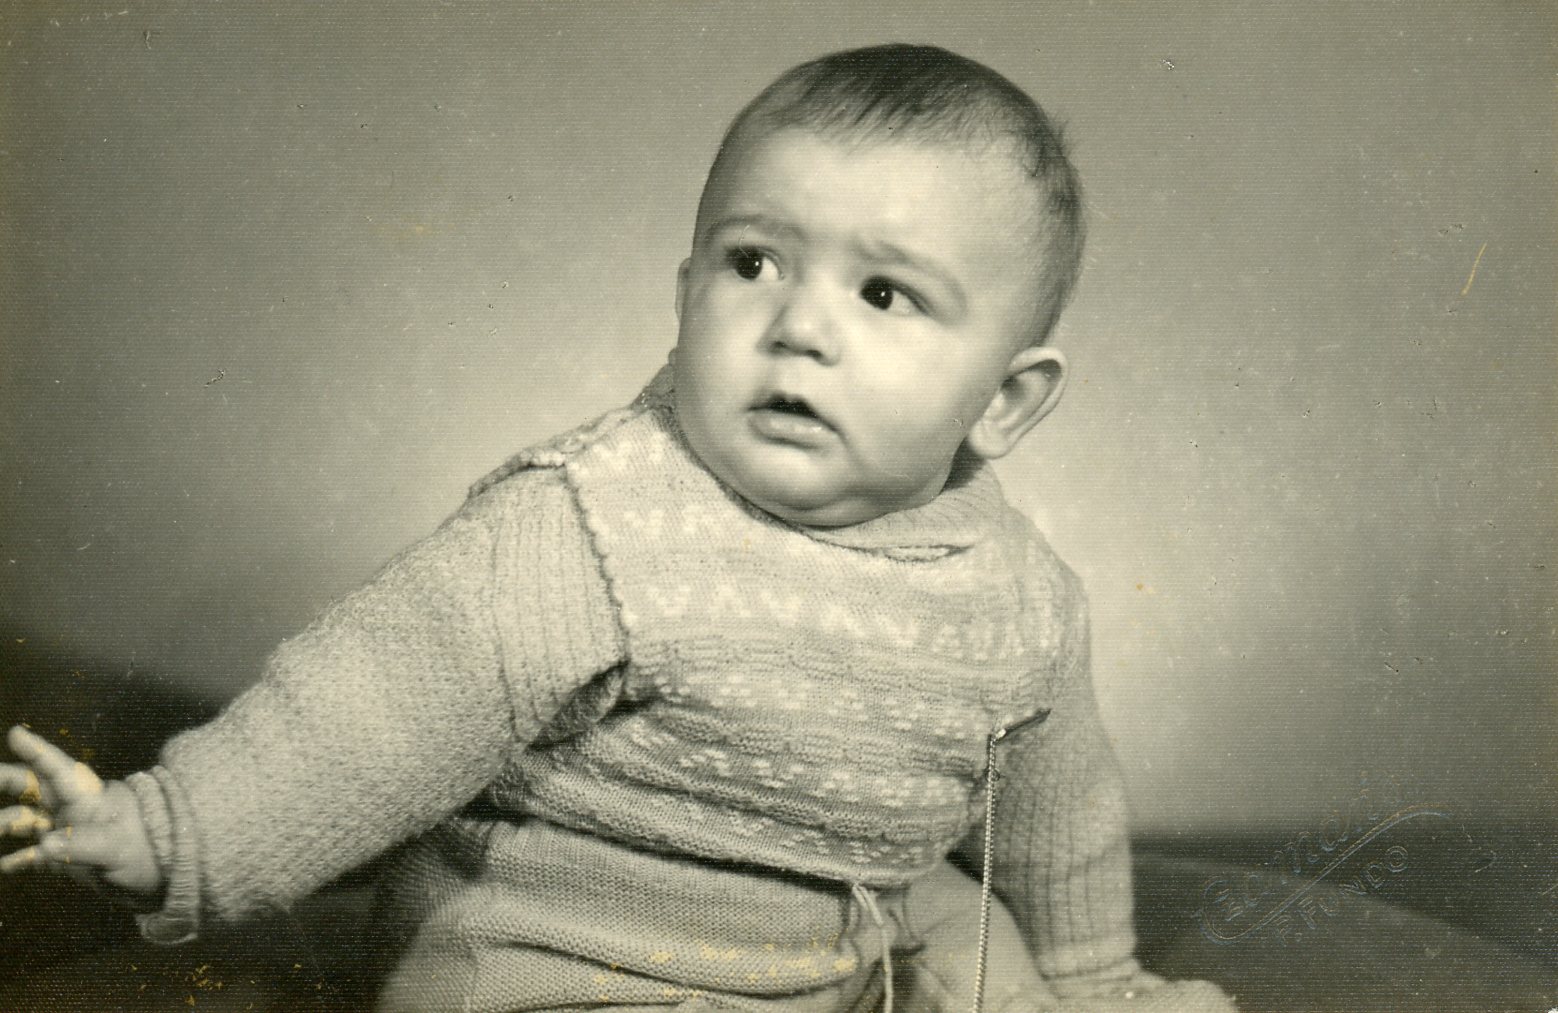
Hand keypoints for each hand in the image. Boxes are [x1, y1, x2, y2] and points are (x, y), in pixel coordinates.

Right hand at [1, 725, 162, 903]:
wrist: (167, 875)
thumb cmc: (151, 850)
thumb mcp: (117, 846)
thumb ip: (83, 844)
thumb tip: (45, 844)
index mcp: (88, 797)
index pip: (59, 769)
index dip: (38, 751)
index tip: (16, 733)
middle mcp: (73, 810)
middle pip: (33, 788)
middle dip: (8, 779)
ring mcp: (68, 833)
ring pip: (26, 820)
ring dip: (4, 823)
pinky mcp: (66, 858)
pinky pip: (33, 855)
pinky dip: (17, 860)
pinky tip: (4, 866)